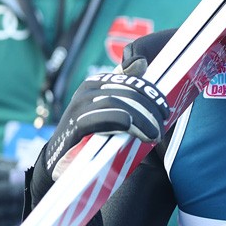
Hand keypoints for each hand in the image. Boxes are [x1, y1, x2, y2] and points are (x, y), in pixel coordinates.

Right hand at [30, 30, 174, 201]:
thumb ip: (126, 92)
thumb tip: (142, 64)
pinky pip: (104, 117)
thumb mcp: (110, 112)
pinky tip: (137, 133)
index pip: (131, 79)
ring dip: (141, 118)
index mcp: (98, 83)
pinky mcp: (75, 124)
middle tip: (162, 124)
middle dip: (150, 107)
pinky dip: (124, 123)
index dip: (151, 92)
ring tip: (154, 134)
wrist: (60, 161)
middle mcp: (87, 90)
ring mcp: (79, 106)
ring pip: (118, 102)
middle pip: (127, 91)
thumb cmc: (92, 135)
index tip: (165, 109)